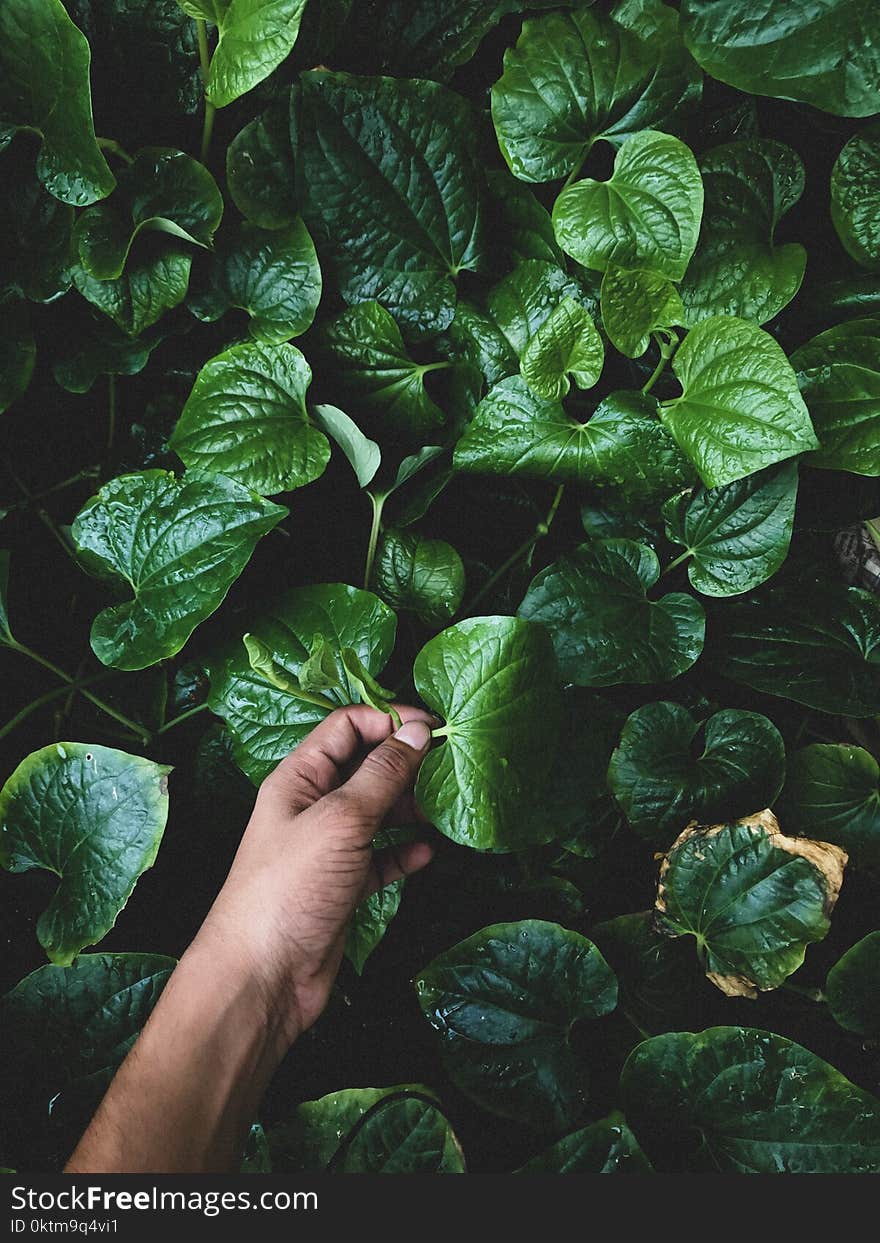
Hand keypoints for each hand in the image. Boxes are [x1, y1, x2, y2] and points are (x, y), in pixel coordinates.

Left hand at [189, 704, 435, 1051]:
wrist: (263, 975)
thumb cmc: (292, 885)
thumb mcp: (340, 819)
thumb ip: (381, 774)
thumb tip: (418, 732)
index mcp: (300, 776)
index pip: (347, 726)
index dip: (389, 720)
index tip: (434, 728)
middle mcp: (313, 805)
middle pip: (366, 766)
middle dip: (407, 763)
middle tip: (450, 768)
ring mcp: (329, 847)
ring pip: (379, 812)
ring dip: (411, 808)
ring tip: (444, 810)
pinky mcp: (344, 885)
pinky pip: (381, 857)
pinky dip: (405, 852)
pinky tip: (428, 853)